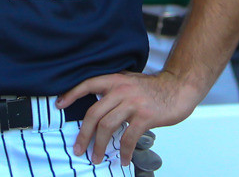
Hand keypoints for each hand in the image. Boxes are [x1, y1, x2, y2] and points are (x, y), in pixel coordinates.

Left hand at [56, 70, 199, 166]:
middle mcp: (122, 90)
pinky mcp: (145, 116)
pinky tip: (123, 159)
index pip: (88, 84)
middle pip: (94, 113)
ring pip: (107, 127)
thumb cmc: (154, 88)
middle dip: (83, 134)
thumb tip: (97, 104)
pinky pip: (128, 138)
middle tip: (78, 149)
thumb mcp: (130, 81)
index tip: (59, 104)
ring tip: (97, 158)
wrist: (179, 88)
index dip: (72, 94)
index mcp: (116, 80)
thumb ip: (114, 89)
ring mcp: (133, 103)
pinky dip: (123, 151)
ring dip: (99, 146)